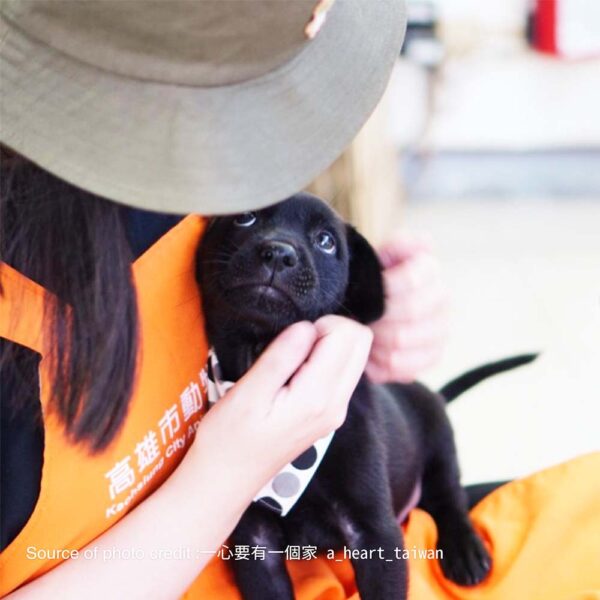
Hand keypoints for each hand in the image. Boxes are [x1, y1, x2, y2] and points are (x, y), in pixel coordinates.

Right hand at [192, 316, 372, 499]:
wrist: (228, 479)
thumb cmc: (229, 437)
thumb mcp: (248, 393)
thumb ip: (281, 357)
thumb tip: (307, 326)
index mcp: (318, 396)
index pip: (348, 336)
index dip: (321, 323)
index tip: (291, 336)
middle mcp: (337, 404)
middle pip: (361, 342)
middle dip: (332, 329)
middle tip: (294, 341)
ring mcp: (336, 411)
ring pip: (356, 356)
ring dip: (330, 344)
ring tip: (292, 356)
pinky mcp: (329, 413)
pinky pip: (343, 371)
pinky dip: (327, 359)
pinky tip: (296, 369)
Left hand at [366, 232, 447, 383]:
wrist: (366, 305)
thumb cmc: (369, 279)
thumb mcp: (376, 255)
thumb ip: (396, 246)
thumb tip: (425, 241)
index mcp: (429, 269)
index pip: (415, 279)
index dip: (387, 288)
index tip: (363, 291)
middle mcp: (442, 298)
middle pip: (412, 312)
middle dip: (377, 316)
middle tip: (356, 318)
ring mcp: (441, 329)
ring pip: (406, 342)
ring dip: (376, 342)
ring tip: (361, 336)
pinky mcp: (434, 355)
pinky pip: (409, 368)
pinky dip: (383, 366)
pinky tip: (370, 357)